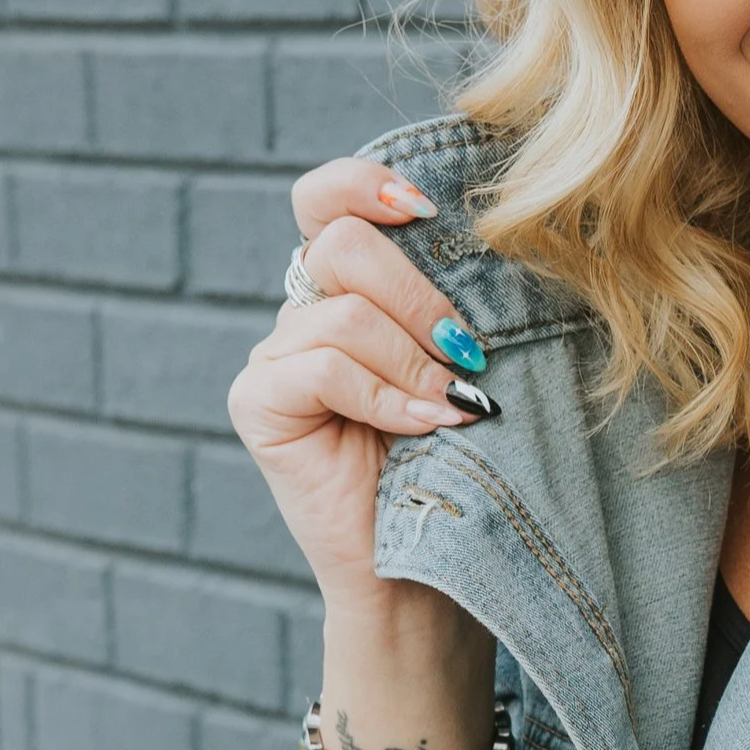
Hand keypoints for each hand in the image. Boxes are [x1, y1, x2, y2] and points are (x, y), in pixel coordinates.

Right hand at [227, 159, 488, 607]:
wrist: (426, 564)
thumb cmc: (462, 460)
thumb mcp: (465, 367)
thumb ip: (455, 308)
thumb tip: (492, 253)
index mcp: (351, 289)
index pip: (327, 199)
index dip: (366, 185)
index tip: (426, 210)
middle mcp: (303, 313)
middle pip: (341, 244)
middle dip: (418, 295)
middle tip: (467, 354)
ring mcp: (275, 358)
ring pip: (344, 314)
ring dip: (414, 362)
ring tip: (453, 409)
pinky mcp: (257, 404)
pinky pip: (321, 367)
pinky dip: (384, 397)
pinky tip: (421, 429)